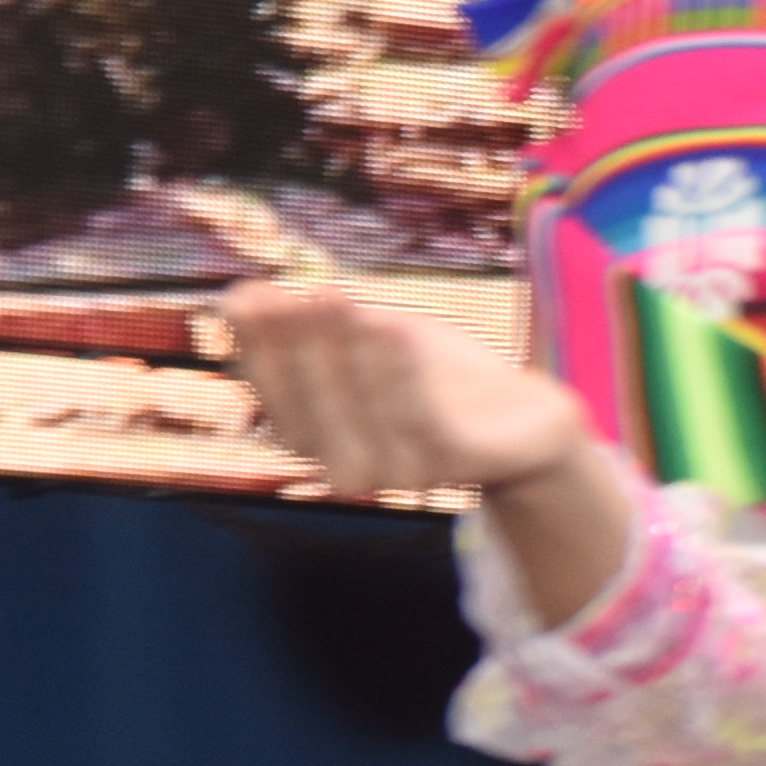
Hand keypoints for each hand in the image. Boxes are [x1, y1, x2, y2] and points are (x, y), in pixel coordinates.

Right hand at [230, 272, 629, 621]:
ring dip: (344, 352)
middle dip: (297, 347)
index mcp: (321, 439)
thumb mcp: (369, 340)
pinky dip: (399, 373)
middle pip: (311, 409)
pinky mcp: (457, 464)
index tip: (247, 295)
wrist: (530, 417)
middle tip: (290, 293)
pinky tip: (388, 326)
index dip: (257, 347)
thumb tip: (236, 295)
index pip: (273, 395)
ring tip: (330, 295)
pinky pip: (420, 419)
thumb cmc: (438, 375)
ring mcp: (404, 472)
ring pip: (361, 413)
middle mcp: (351, 465)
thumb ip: (312, 325)